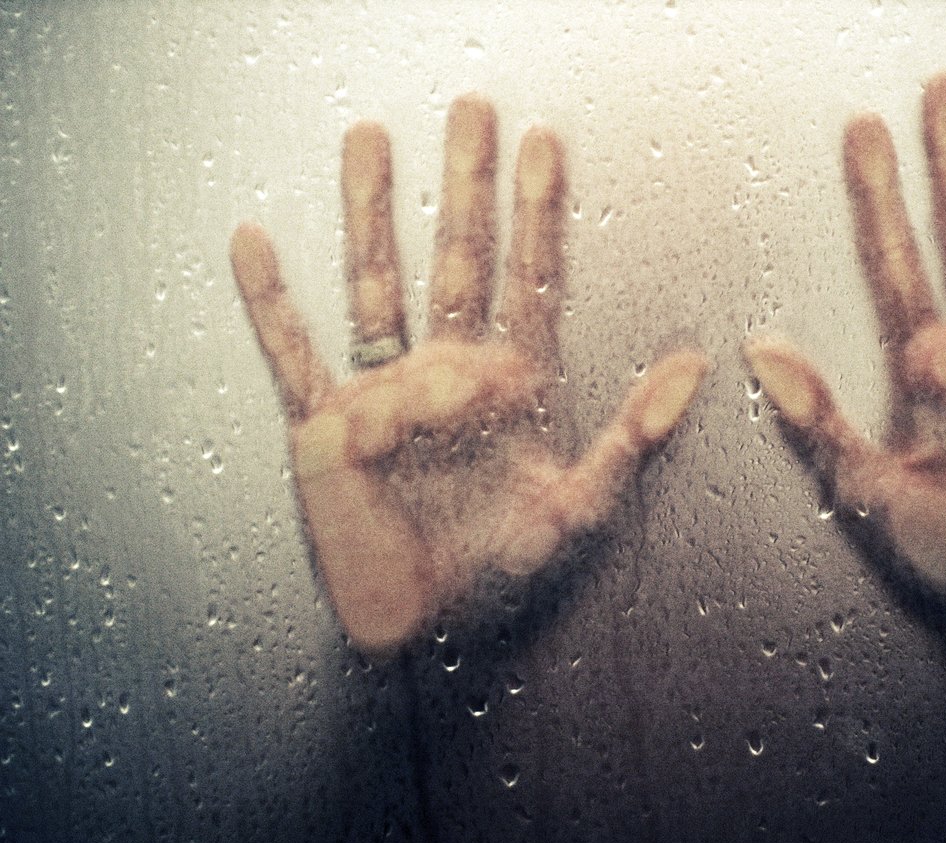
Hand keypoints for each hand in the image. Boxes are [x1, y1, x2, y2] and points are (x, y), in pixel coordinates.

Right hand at [231, 96, 706, 652]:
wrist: (429, 625)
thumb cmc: (500, 569)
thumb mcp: (580, 504)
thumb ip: (633, 436)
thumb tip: (692, 364)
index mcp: (506, 383)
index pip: (525, 280)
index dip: (536, 215)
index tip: (546, 149)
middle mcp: (443, 372)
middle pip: (453, 259)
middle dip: (464, 186)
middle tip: (473, 113)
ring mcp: (382, 392)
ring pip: (376, 283)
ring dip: (372, 212)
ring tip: (369, 142)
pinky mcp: (324, 426)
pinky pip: (293, 356)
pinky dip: (272, 305)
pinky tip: (254, 246)